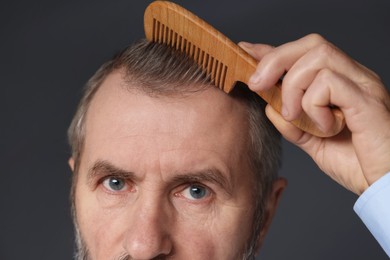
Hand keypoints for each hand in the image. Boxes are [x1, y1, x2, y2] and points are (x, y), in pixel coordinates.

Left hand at [239, 34, 389, 194]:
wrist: (384, 184)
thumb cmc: (355, 162)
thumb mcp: (312, 141)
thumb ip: (292, 123)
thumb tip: (268, 105)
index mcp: (340, 83)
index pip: (304, 52)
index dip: (272, 50)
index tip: (246, 51)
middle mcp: (353, 77)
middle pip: (311, 44)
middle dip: (275, 60)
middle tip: (257, 85)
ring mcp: (362, 85)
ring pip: (317, 57)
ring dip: (293, 87)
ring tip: (294, 115)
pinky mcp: (367, 99)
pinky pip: (329, 83)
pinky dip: (313, 105)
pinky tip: (323, 127)